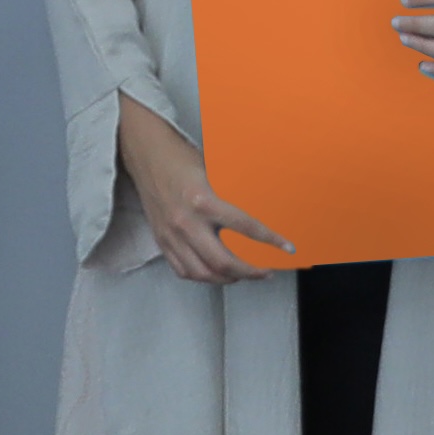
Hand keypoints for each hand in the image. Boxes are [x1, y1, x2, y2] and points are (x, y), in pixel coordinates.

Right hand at [115, 93, 289, 283]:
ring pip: (202, 273)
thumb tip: (265, 209)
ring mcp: (171, 236)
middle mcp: (186, 223)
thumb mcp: (213, 170)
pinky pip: (183, 270)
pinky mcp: (161, 241)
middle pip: (223, 262)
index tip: (287, 248)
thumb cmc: (182, 158)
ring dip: (227, 278)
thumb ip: (232, 194)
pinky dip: (203, 276)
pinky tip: (216, 273)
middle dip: (250, 272)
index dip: (271, 240)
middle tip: (266, 271)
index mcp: (203, 201)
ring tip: (243, 275)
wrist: (146, 155)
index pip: (245, 228)